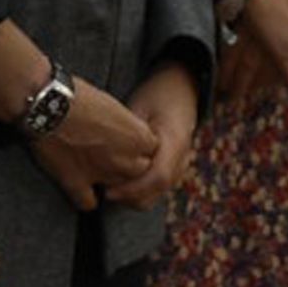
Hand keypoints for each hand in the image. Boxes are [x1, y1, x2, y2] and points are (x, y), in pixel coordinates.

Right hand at [26, 75, 162, 210]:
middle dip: (130, 169)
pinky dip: (86, 199)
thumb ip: (127, 128)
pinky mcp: (76, 182)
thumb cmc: (81, 97)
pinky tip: (82, 191)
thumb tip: (124, 136)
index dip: (140, 149)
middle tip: (114, 158)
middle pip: (139, 174)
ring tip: (100, 174)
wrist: (50, 103)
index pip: (153, 153)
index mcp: (139, 138)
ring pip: (118, 190)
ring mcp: (102, 173)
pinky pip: (89, 203)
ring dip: (112, 185)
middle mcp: (125, 160)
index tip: (130, 144)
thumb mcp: (115, 107)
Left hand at [103, 65, 199, 209]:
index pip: (158, 177)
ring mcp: (181, 164)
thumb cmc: (156, 95)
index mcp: (176, 141)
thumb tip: (105, 155)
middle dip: (130, 197)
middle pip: (157, 191)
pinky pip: (157, 188)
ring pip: (158, 193)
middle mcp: (183, 157)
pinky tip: (120, 181)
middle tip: (104, 192)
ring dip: (133, 196)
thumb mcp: (140, 107)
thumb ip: (129, 133)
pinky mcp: (174, 168)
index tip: (108, 191)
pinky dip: (139, 190)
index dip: (133, 189)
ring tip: (109, 187)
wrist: (180, 89)